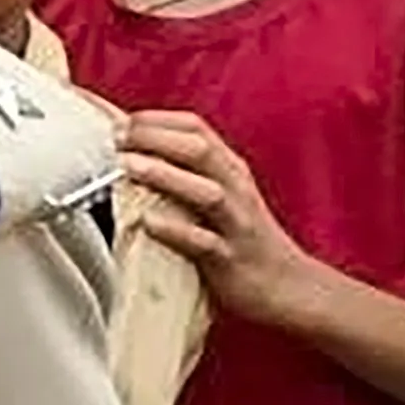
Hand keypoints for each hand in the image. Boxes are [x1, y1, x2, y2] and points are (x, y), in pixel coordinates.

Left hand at [117, 108, 309, 315]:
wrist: (289, 286)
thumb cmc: (240, 237)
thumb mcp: (217, 195)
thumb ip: (180, 171)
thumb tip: (128, 150)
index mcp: (229, 169)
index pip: (196, 128)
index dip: (155, 118)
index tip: (117, 119)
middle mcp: (235, 190)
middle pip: (200, 150)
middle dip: (155, 138)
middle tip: (116, 138)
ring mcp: (235, 224)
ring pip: (206, 193)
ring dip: (164, 176)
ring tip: (127, 167)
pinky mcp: (230, 260)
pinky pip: (204, 243)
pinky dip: (175, 231)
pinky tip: (148, 223)